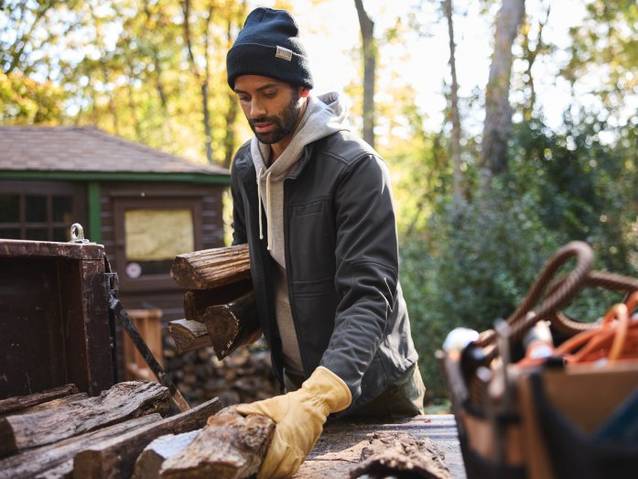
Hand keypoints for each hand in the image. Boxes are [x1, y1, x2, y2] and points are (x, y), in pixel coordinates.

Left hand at [235, 366, 351, 478]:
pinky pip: (294, 468)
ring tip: (263, 475)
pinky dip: (285, 472)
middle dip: (266, 474)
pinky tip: (277, 472)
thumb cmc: (292, 403)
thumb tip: (237, 411)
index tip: (251, 470)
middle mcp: (293, 446)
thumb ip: (254, 409)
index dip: (262, 469)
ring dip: (276, 475)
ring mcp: (300, 451)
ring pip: (287, 471)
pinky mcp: (304, 452)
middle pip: (279, 469)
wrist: (314, 402)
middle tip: (254, 474)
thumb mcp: (272, 404)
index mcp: (284, 435)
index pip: (272, 460)